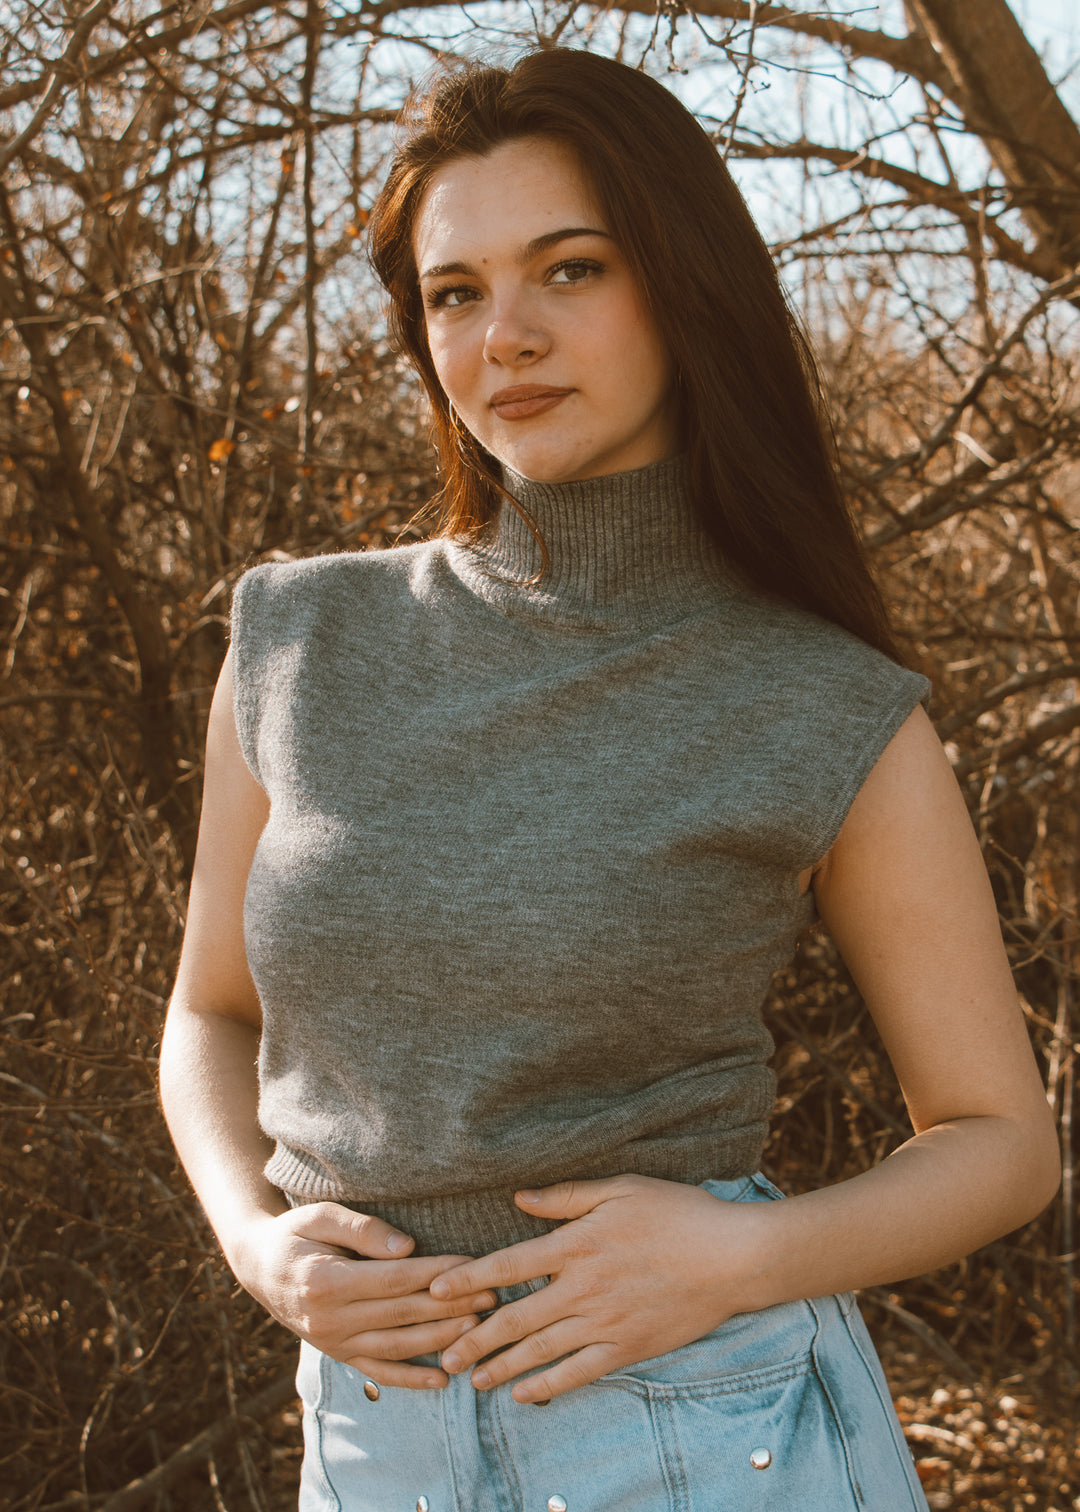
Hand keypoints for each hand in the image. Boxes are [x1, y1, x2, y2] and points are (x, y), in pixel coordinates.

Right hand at [231, 1202, 497, 1388]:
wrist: (258, 1267)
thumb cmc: (295, 1232)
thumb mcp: (320, 1215)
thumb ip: (363, 1229)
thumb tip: (407, 1248)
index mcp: (327, 1281)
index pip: (395, 1279)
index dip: (436, 1274)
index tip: (472, 1266)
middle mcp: (329, 1319)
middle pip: (402, 1314)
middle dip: (450, 1306)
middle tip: (492, 1297)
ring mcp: (334, 1342)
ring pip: (396, 1346)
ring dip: (440, 1340)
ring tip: (479, 1330)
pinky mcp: (338, 1355)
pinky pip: (378, 1372)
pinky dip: (411, 1379)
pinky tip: (442, 1380)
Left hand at [429, 1175, 769, 1402]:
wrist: (731, 1256)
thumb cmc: (678, 1212)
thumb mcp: (622, 1188)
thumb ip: (567, 1196)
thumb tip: (520, 1198)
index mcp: (577, 1244)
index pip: (508, 1265)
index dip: (468, 1279)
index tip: (435, 1291)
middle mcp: (583, 1288)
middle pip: (515, 1318)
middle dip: (473, 1337)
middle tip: (440, 1353)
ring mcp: (605, 1321)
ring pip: (541, 1350)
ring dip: (501, 1366)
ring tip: (471, 1380)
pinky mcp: (628, 1346)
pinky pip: (579, 1372)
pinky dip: (548, 1386)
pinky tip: (525, 1396)